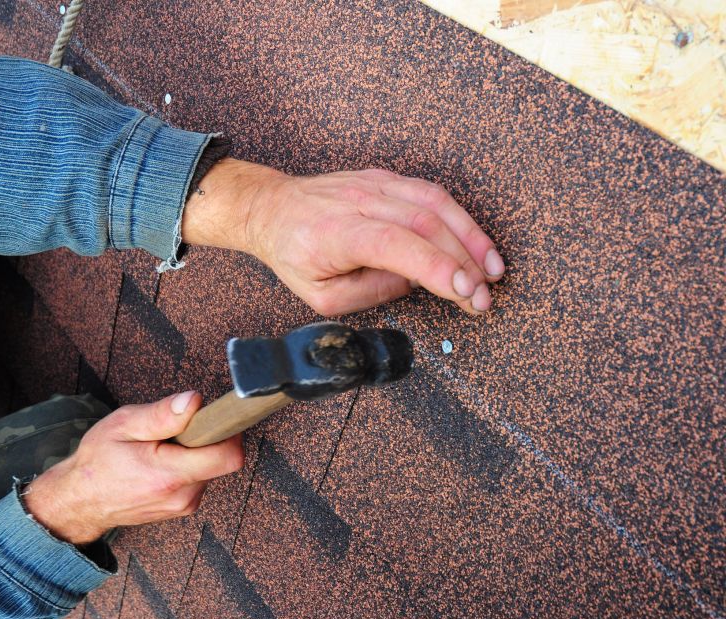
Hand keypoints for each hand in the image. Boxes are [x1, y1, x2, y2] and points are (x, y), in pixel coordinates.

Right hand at [23, 391, 243, 543]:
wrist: (79, 501)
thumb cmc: (98, 461)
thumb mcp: (123, 425)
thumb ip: (162, 414)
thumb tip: (195, 400)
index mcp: (169, 475)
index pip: (228, 456)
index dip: (229, 430)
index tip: (215, 416)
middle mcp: (183, 495)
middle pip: (221, 458)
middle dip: (205, 437)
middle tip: (174, 430)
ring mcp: (185, 505)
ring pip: (211, 467)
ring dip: (195, 451)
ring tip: (161, 448)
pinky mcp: (184, 506)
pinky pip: (200, 477)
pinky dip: (188, 464)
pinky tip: (162, 461)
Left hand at [182, 158, 504, 315]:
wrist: (270, 208)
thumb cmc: (293, 254)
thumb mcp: (322, 295)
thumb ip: (370, 292)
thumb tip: (414, 282)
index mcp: (339, 233)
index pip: (398, 246)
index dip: (437, 268)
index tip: (467, 292)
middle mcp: (360, 201)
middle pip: (425, 223)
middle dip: (464, 262)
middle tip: (485, 296)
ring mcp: (375, 184)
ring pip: (435, 203)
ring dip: (471, 237)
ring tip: (493, 270)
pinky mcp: (385, 178)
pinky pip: (430, 193)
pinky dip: (459, 218)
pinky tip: (474, 243)